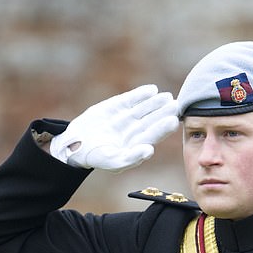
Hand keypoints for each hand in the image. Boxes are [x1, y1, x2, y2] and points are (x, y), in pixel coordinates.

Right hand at [50, 84, 178, 171]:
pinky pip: (131, 99)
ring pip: (144, 108)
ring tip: (167, 96)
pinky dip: (140, 94)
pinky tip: (152, 90)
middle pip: (152, 120)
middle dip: (164, 112)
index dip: (164, 127)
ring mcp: (127, 117)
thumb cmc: (97, 157)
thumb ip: (133, 157)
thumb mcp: (114, 162)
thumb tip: (150, 151)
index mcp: (138, 144)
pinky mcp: (116, 106)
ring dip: (155, 102)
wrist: (76, 143)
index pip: (154, 134)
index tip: (173, 120)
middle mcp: (135, 130)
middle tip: (176, 105)